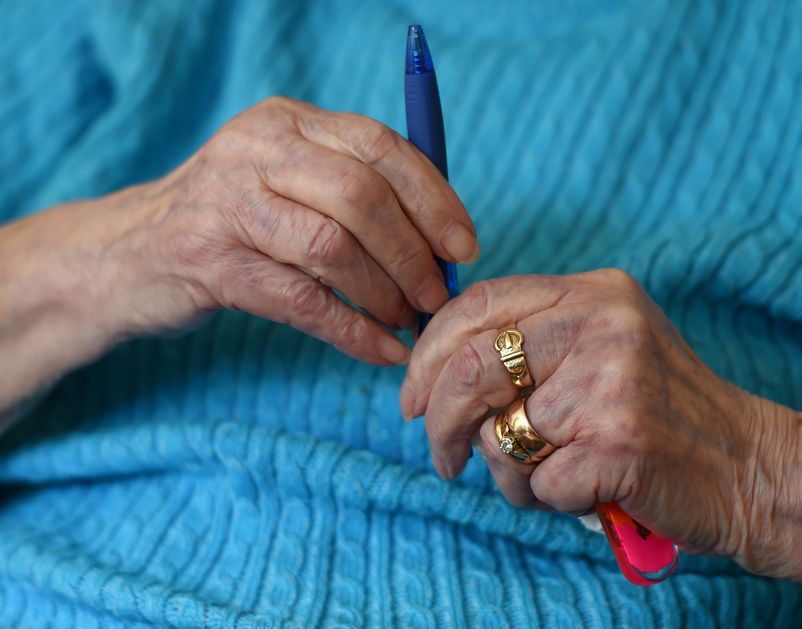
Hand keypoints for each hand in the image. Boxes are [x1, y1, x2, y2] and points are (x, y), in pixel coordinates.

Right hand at [70, 97, 477, 363]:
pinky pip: (301, 302)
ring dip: (385, 294)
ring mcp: (226, 204)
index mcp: (288, 122)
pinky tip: (382, 351)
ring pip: (331, 248)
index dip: (433, 199)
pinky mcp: (208, 263)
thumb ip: (356, 192)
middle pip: (361, 196)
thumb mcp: (289, 182)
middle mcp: (255, 150)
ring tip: (410, 322)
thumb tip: (445, 242)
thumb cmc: (234, 221)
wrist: (127, 254)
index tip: (464, 247)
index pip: (379, 145)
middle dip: (413, 254)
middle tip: (438, 296)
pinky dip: (353, 332)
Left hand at [401, 269, 798, 563]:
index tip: (409, 397)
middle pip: (471, 367)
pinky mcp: (620, 443)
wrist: (755, 468)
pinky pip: (538, 483)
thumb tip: (435, 370)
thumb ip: (537, 341)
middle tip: (444, 458)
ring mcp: (612, 382)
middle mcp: (602, 324)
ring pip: (499, 435)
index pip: (478, 305)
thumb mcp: (609, 348)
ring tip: (550, 476)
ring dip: (509, 473)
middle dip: (438, 423)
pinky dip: (551, 500)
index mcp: (595, 292)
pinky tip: (589, 491)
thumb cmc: (667, 415)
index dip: (428, 354)